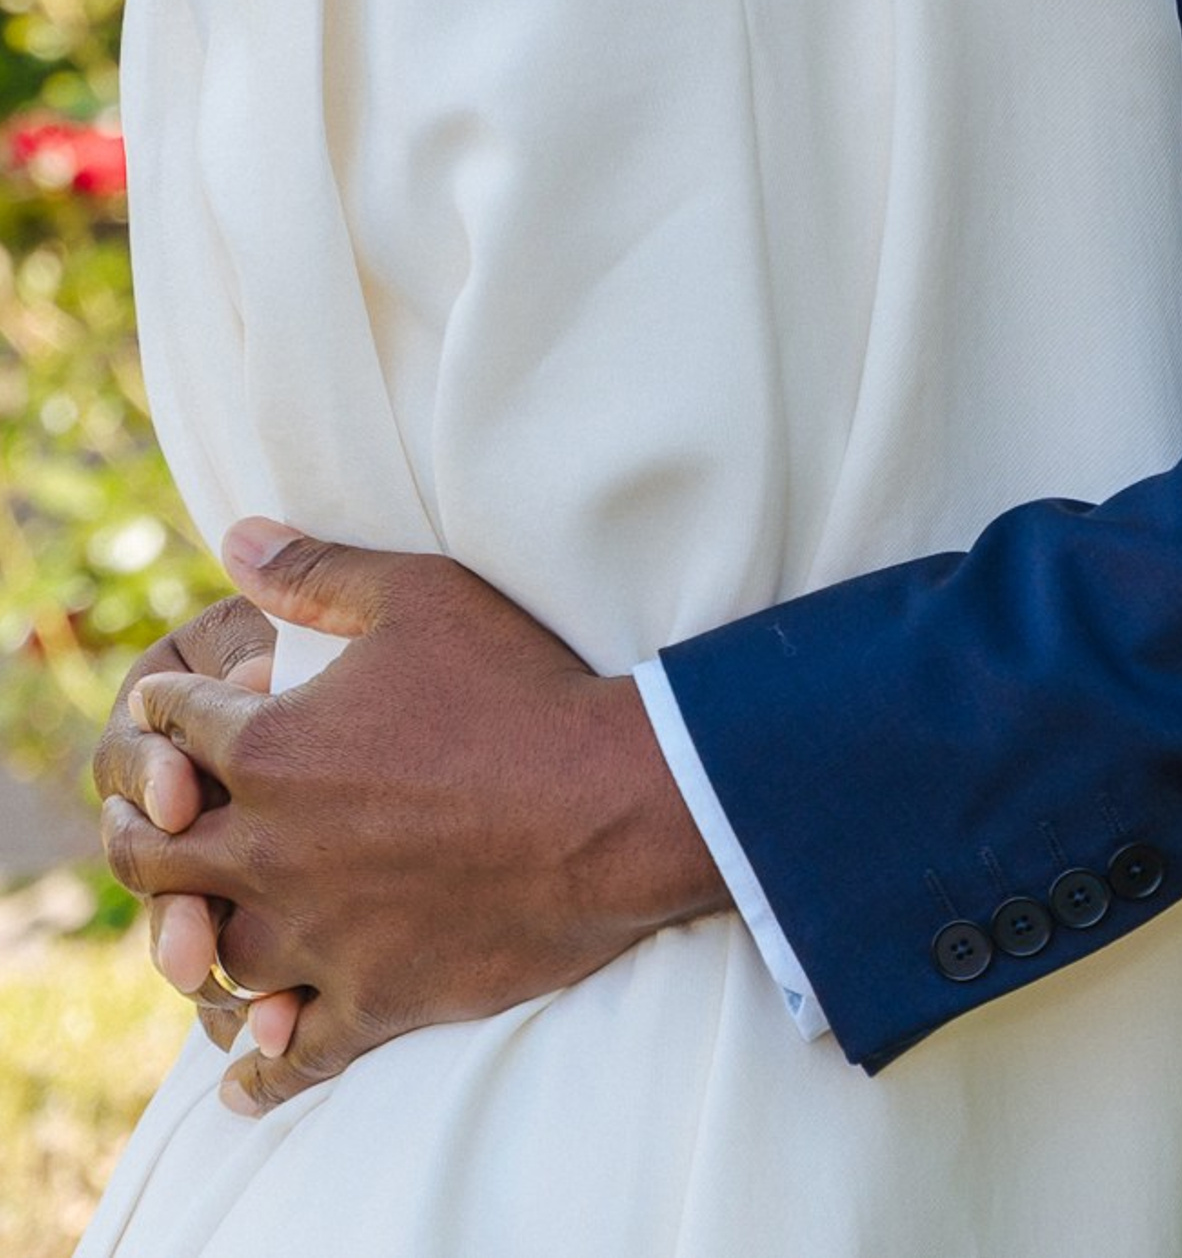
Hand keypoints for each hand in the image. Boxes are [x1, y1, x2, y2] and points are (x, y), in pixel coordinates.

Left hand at [96, 517, 723, 1116]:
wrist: (614, 800)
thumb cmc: (521, 685)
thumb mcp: (422, 596)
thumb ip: (317, 572)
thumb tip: (234, 537)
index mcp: (271, 748)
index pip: (175, 726)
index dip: (172, 709)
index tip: (183, 710)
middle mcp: (271, 849)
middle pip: (155, 857)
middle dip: (145, 832)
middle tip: (159, 824)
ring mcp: (318, 935)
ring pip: (208, 958)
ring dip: (194, 942)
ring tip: (198, 932)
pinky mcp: (372, 999)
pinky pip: (288, 1053)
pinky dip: (258, 1063)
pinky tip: (245, 1067)